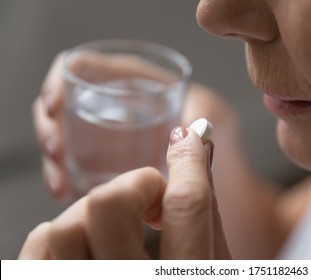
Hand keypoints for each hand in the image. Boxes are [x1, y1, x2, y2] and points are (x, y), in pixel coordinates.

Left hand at [19, 126, 230, 258]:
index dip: (189, 160)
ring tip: (123, 230)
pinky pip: (39, 244)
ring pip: (64, 224)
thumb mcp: (215, 266)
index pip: (186, 204)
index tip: (189, 140)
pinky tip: (93, 245)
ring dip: (98, 213)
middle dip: (136, 188)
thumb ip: (205, 215)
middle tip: (154, 206)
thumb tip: (195, 156)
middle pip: (108, 203)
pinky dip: (64, 232)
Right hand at [33, 52, 237, 199]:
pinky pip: (75, 164)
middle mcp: (117, 103)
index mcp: (136, 81)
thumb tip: (186, 131)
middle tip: (57, 151)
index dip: (62, 81)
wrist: (217, 174)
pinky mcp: (106, 162)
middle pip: (66, 103)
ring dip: (55, 157)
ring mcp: (109, 133)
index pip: (86, 67)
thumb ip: (203, 113)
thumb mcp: (214, 114)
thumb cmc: (218, 137)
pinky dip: (65, 177)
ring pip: (64, 135)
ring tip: (61, 182)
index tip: (55, 107)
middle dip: (51, 126)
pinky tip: (67, 193)